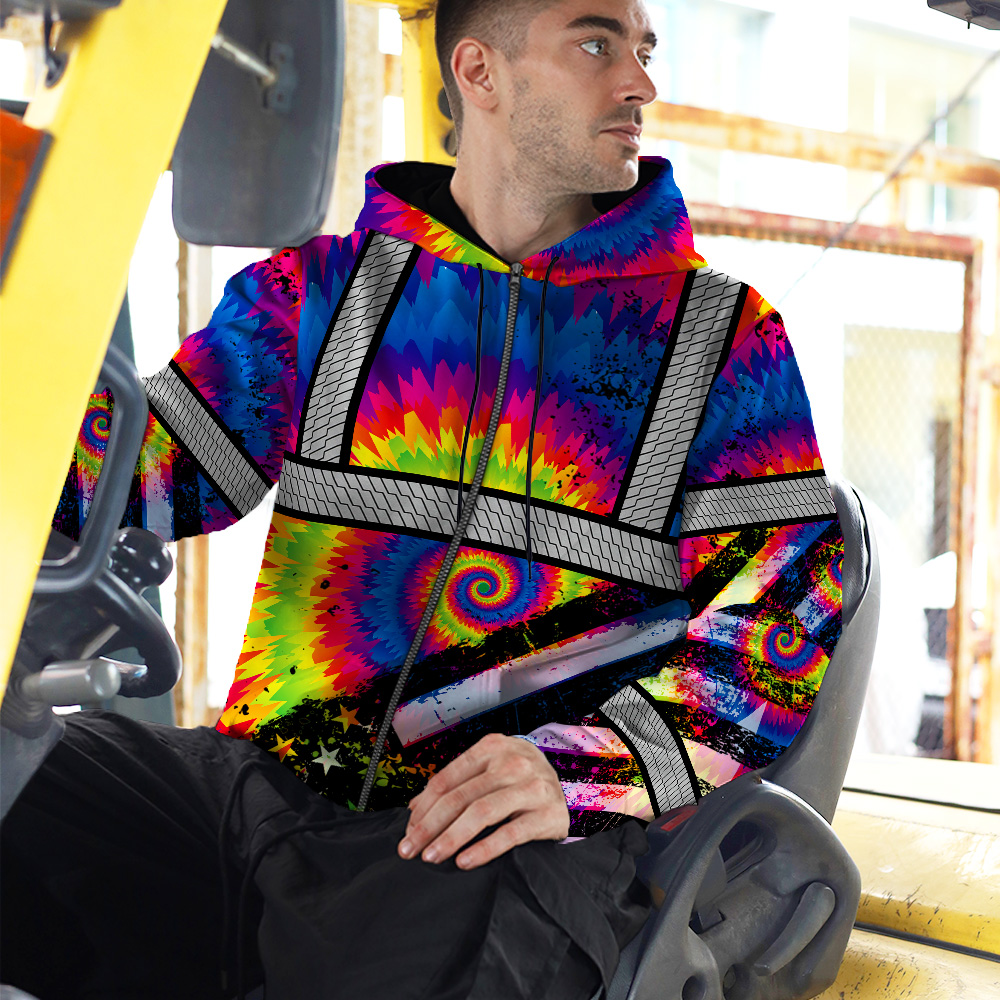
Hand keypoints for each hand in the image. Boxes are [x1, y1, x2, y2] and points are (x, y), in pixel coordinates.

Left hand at [398, 732, 568, 869]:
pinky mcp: (548, 813)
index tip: (408, 831)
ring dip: (450, 837)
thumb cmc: (519, 779)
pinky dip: (484, 849)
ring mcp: (532, 786)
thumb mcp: (489, 770)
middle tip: (410, 849)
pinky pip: (510, 833)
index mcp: (491, 747)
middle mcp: (512, 762)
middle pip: (460, 797)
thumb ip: (455, 784)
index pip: (447, 779)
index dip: (423, 807)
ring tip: (432, 856)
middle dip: (429, 826)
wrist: (566, 788)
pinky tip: (464, 861)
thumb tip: (415, 808)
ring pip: (481, 812)